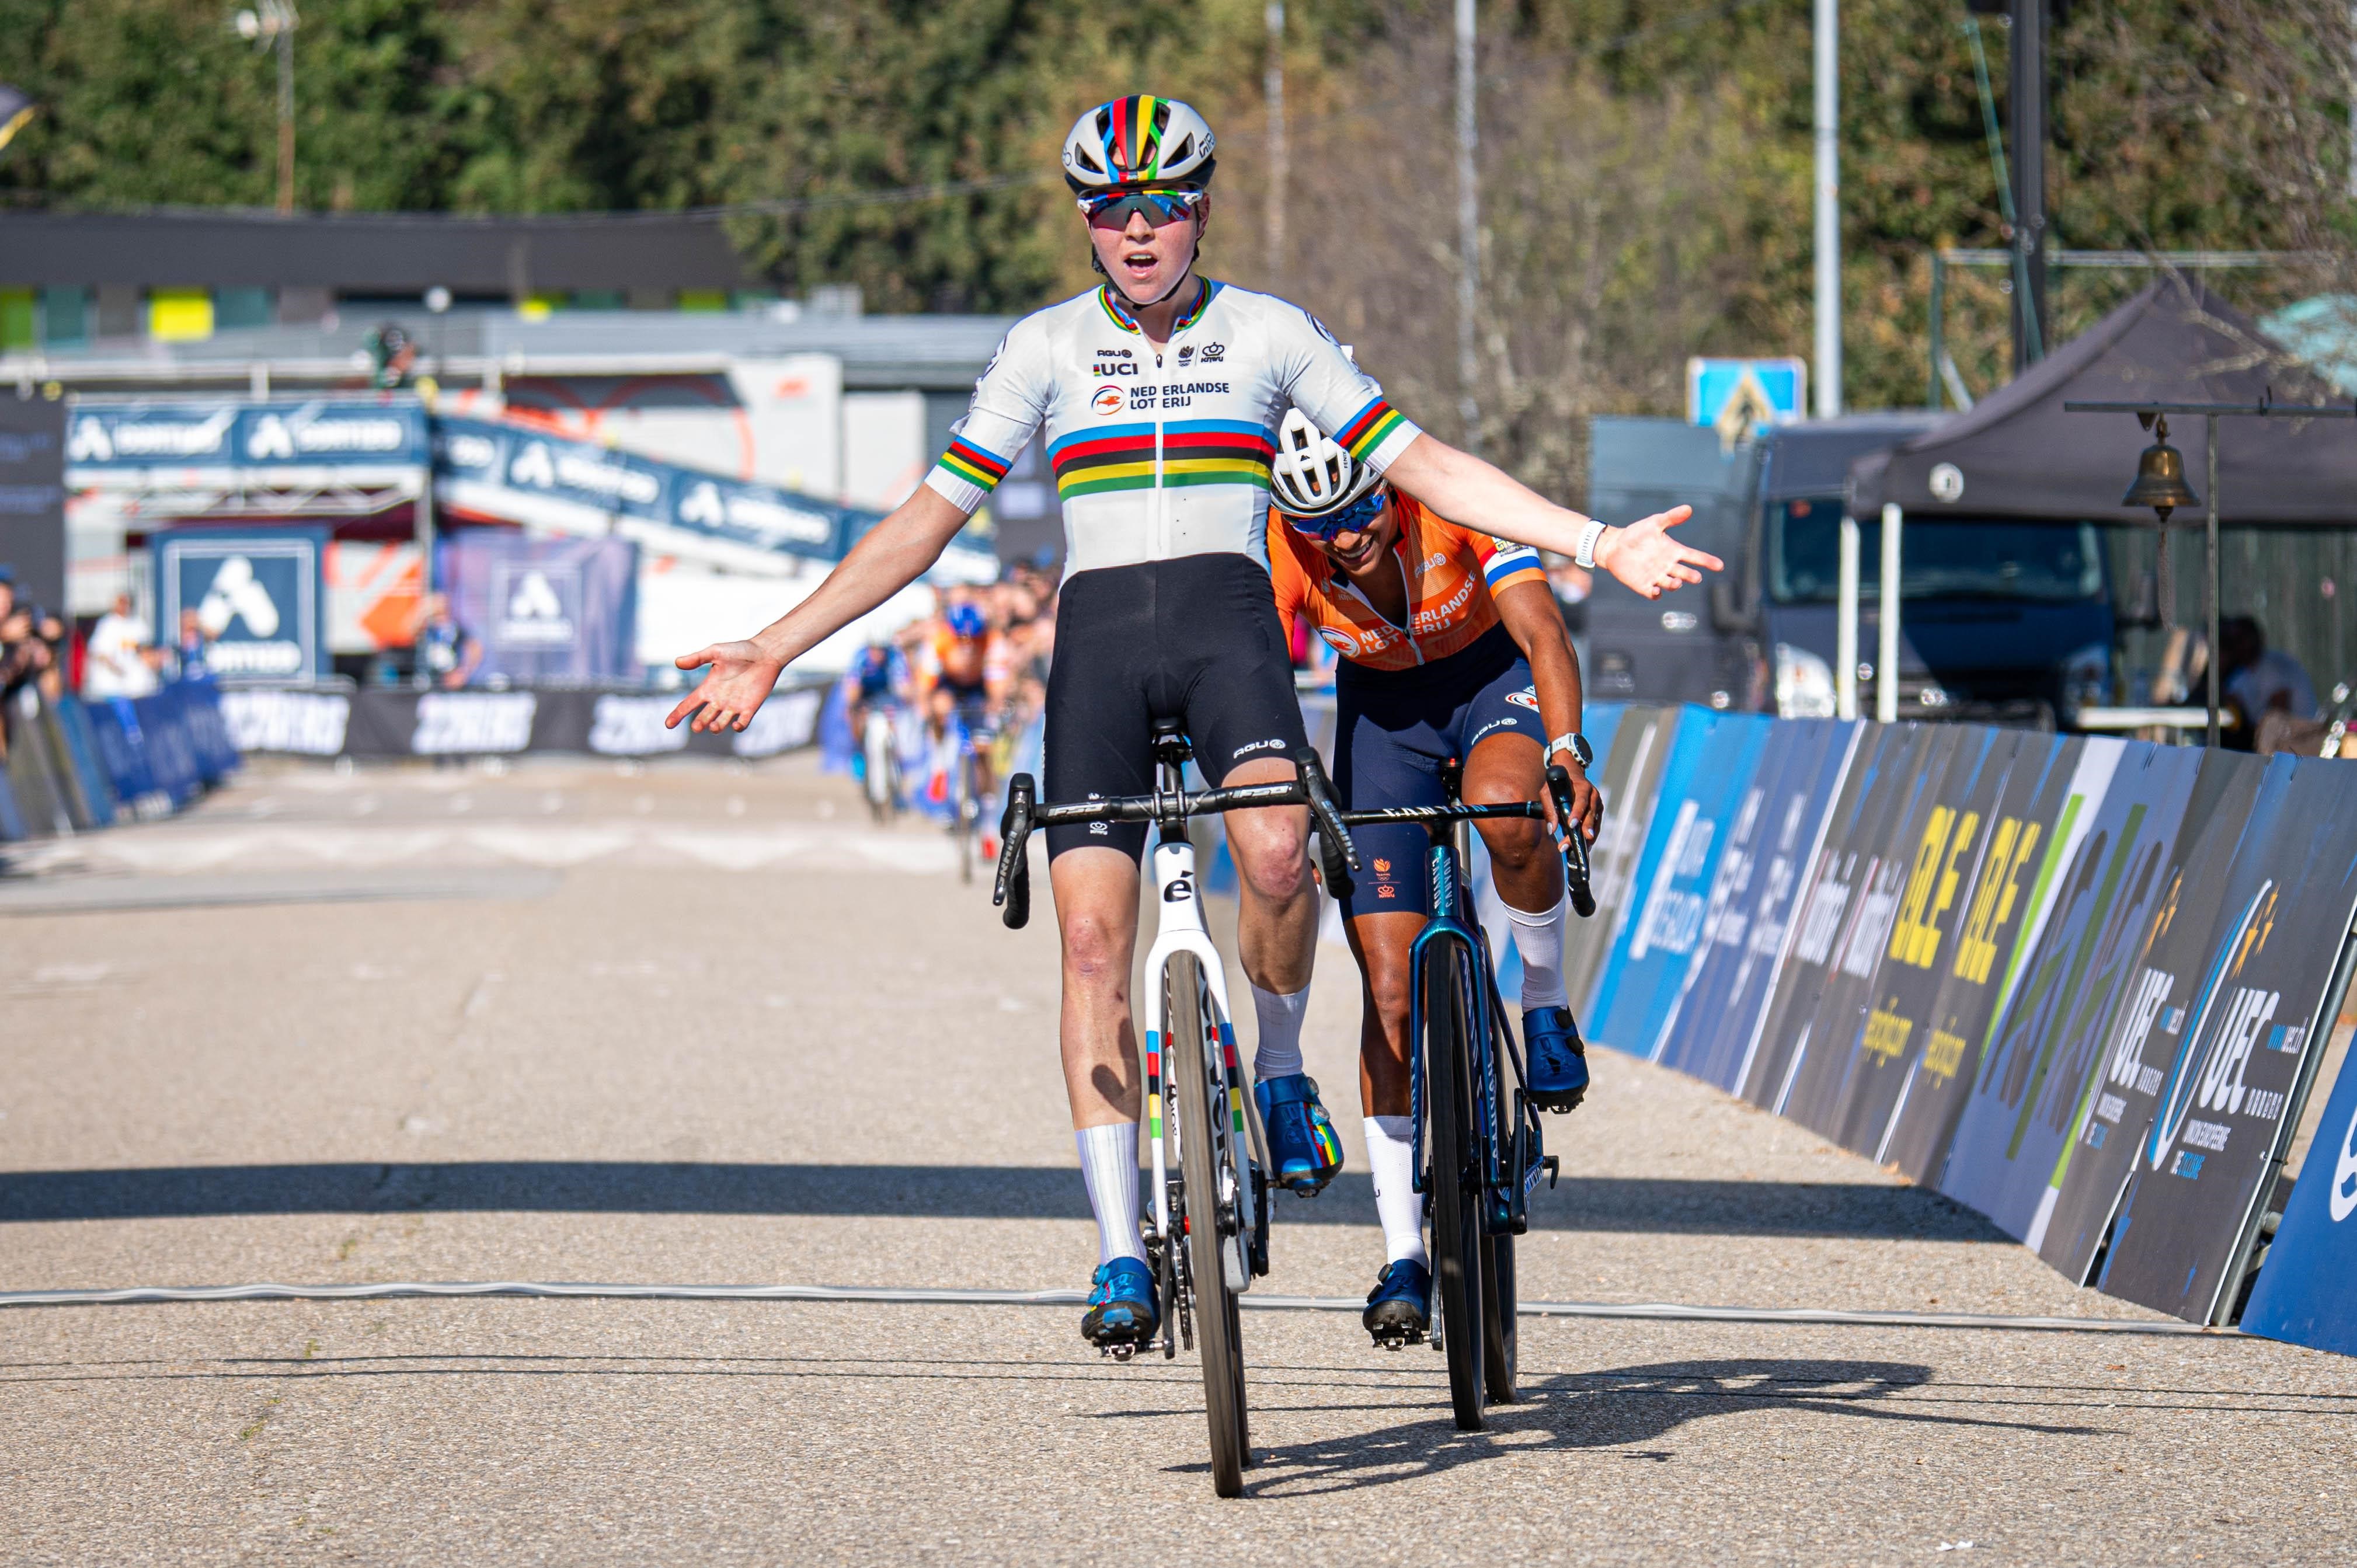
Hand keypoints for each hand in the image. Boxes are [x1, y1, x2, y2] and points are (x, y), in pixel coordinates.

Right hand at [666, 639, 785, 732]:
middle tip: (696, 727)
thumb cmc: (740, 650)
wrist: (765, 653)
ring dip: (716, 727)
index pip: (689, 704)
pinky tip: (736, 725)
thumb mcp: (715, 652)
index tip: (668, 724)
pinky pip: (743, 723)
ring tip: (713, 727)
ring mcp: (734, 705)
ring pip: (721, 723)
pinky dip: (739, 726)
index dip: (678, 714)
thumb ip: (697, 658)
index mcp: (708, 687)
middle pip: (704, 717)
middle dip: (699, 723)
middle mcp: (719, 699)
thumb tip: (677, 662)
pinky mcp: (750, 708)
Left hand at [1547, 758, 1602, 843]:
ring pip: (1595, 823)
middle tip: (1577, 842)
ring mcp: (1598, 804)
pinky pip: (1596, 826)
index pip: (1581, 801)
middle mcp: (1593, 795)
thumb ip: (1549, 809)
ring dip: (1588, 837)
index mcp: (1583, 787)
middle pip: (1590, 815)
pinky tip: (1586, 847)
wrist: (1571, 775)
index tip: (1571, 825)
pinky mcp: (1598, 812)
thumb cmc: (1557, 785)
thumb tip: (1551, 829)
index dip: (1577, 813)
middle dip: (1583, 829)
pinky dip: (1591, 837)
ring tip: (1581, 850)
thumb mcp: (1548, 792)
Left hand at [1595, 505, 1722, 599]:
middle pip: (1685, 573)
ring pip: (1671, 584)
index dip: (1707, 561)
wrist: (1614, 546)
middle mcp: (1668, 566)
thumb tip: (1689, 508)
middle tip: (1696, 577)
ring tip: (1676, 582)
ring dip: (1675, 584)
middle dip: (1691, 576)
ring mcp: (1657, 577)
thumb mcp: (1654, 523)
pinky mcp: (1643, 585)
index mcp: (1674, 551)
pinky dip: (1656, 594)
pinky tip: (1655, 591)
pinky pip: (1653, 593)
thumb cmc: (1636, 534)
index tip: (1719, 565)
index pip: (1695, 557)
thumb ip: (1671, 518)